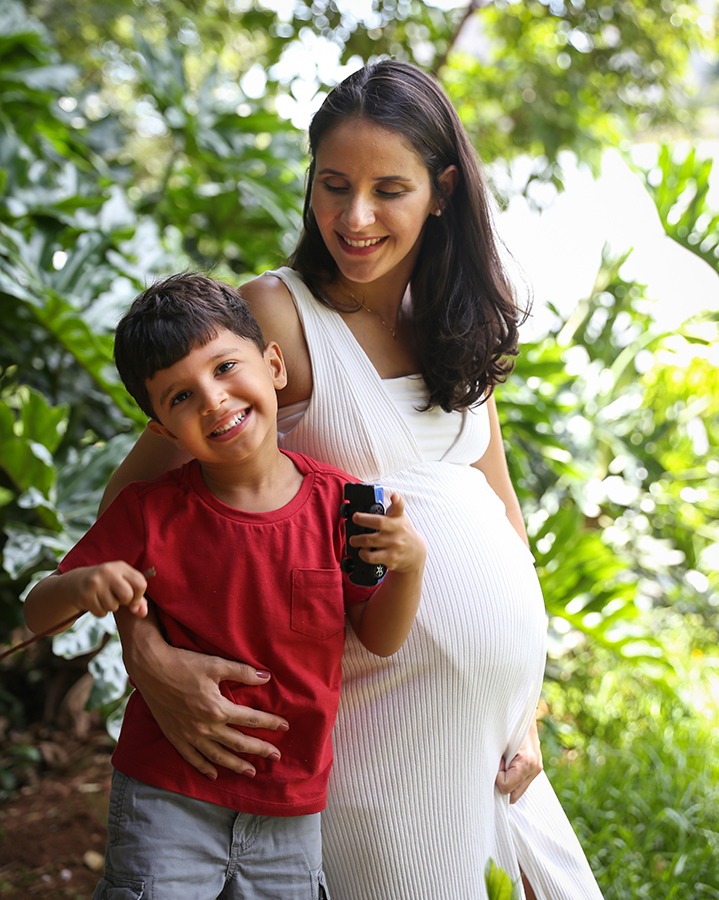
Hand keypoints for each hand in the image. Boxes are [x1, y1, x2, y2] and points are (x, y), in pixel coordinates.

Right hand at [68, 562, 148, 618]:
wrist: (76, 582)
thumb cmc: (106, 584)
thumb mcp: (123, 584)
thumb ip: (137, 599)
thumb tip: (143, 613)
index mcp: (121, 567)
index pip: (140, 584)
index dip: (139, 596)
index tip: (133, 600)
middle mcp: (108, 572)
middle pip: (127, 596)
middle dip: (124, 602)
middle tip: (116, 598)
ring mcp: (95, 583)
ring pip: (113, 606)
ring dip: (110, 607)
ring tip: (103, 598)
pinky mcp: (86, 595)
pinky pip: (101, 612)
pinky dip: (100, 611)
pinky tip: (95, 601)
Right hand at [117, 608, 288, 780]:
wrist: (150, 668)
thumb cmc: (184, 663)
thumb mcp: (216, 664)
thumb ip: (242, 672)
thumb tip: (266, 677)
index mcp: (217, 708)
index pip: (251, 719)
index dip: (269, 723)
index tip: (284, 727)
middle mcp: (205, 727)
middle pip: (238, 742)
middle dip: (260, 749)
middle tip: (276, 756)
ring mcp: (189, 735)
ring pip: (218, 756)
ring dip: (236, 765)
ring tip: (251, 771)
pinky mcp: (175, 737)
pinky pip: (192, 758)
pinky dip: (204, 767)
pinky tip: (214, 774)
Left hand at [350, 492, 426, 574]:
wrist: (415, 553)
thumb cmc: (402, 532)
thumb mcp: (400, 518)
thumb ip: (390, 509)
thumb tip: (373, 501)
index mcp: (398, 517)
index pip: (400, 506)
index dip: (397, 500)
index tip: (394, 496)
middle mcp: (397, 530)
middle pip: (378, 522)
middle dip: (362, 519)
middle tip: (355, 518)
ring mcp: (394, 544)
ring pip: (369, 541)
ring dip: (357, 540)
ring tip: (354, 540)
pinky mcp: (390, 558)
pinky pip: (370, 557)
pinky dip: (362, 553)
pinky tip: (363, 551)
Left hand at [495, 717, 542, 802]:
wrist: (523, 707)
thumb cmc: (509, 722)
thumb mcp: (498, 738)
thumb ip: (495, 757)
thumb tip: (490, 774)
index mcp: (527, 762)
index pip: (506, 786)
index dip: (495, 777)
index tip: (494, 761)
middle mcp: (535, 767)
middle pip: (513, 794)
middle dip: (501, 783)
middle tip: (495, 765)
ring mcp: (537, 768)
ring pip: (517, 790)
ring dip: (506, 780)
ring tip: (501, 762)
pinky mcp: (535, 766)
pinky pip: (520, 782)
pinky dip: (511, 777)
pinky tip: (506, 764)